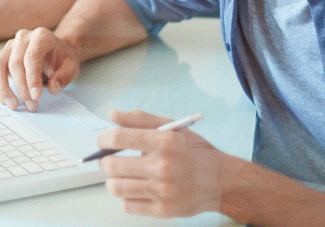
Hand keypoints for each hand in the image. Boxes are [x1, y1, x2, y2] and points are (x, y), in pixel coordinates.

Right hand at [0, 27, 79, 111]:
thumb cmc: (61, 59)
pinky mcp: (1, 56)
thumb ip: (64, 76)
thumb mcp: (71, 67)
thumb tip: (53, 88)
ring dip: (2, 88)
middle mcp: (23, 38)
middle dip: (21, 88)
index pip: (32, 56)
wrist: (54, 52)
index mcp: (41, 36)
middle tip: (30, 105)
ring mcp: (9, 46)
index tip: (36, 96)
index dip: (32, 78)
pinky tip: (2, 99)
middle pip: (14, 63)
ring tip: (13, 105)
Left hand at [97, 109, 233, 217]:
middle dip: (105, 160)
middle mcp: (163, 167)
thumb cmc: (195, 153)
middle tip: (109, 159)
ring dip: (113, 180)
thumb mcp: (173, 128)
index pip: (118, 138)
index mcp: (165, 141)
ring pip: (115, 187)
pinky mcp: (163, 210)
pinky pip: (128, 205)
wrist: (221, 181)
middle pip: (112, 165)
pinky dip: (127, 197)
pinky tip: (137, 189)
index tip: (102, 141)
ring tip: (121, 175)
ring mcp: (163, 191)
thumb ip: (141, 119)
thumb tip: (113, 115)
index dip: (103, 139)